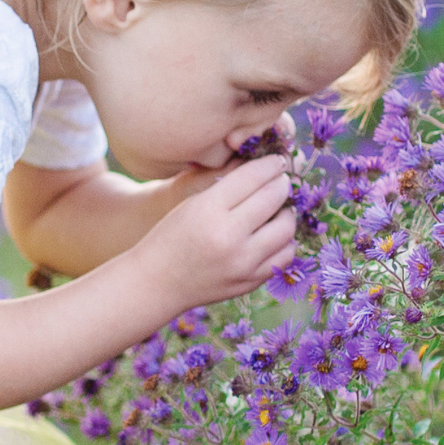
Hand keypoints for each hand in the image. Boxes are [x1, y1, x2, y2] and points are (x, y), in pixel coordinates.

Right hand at [134, 154, 295, 312]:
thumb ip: (228, 188)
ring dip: (286, 213)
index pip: (253, 176)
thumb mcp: (191, 203)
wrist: (156, 283)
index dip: (271, 164)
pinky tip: (273, 235)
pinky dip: (283, 241)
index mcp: (209, 209)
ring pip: (287, 227)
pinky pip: (284, 255)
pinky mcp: (250, 281)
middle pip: (274, 197)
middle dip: (282, 184)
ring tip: (277, 210)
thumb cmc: (171, 237)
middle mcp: (229, 236)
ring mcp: (242, 262)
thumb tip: (268, 172)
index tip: (277, 162)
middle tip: (280, 181)